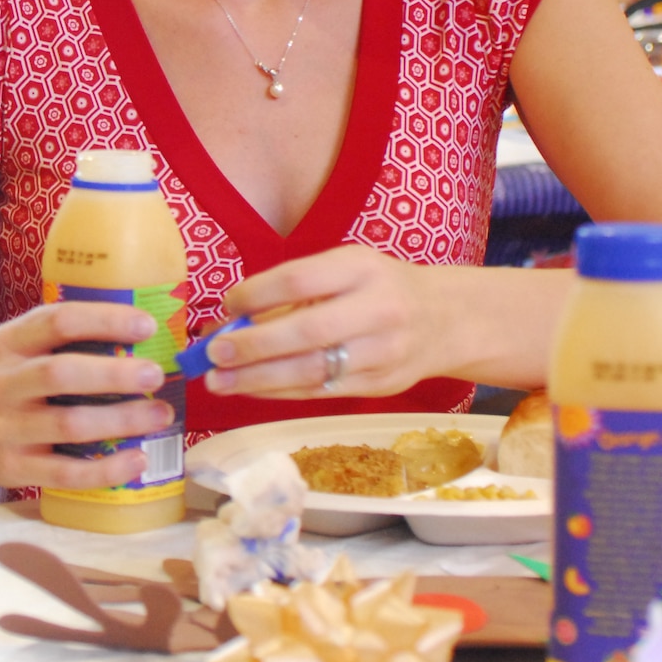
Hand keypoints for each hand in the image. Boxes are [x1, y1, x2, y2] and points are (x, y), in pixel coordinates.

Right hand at [0, 300, 172, 493]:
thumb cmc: (10, 385)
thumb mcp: (20, 350)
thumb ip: (64, 340)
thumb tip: (142, 334)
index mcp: (9, 343)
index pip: (56, 321)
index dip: (104, 320)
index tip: (146, 325)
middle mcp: (3, 383)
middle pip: (60, 373)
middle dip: (113, 374)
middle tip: (155, 375)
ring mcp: (6, 428)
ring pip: (69, 424)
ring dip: (121, 420)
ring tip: (160, 415)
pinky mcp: (14, 469)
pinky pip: (67, 473)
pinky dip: (107, 469)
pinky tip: (137, 460)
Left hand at [202, 246, 448, 399]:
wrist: (447, 320)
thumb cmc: (377, 287)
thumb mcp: (343, 269)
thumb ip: (290, 291)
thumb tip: (224, 319)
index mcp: (361, 268)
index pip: (299, 280)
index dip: (255, 294)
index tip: (227, 305)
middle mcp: (377, 309)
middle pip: (306, 332)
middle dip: (253, 346)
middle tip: (213, 354)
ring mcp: (383, 352)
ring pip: (313, 370)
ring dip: (258, 380)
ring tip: (218, 382)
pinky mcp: (381, 385)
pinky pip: (322, 391)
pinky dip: (280, 393)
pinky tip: (250, 390)